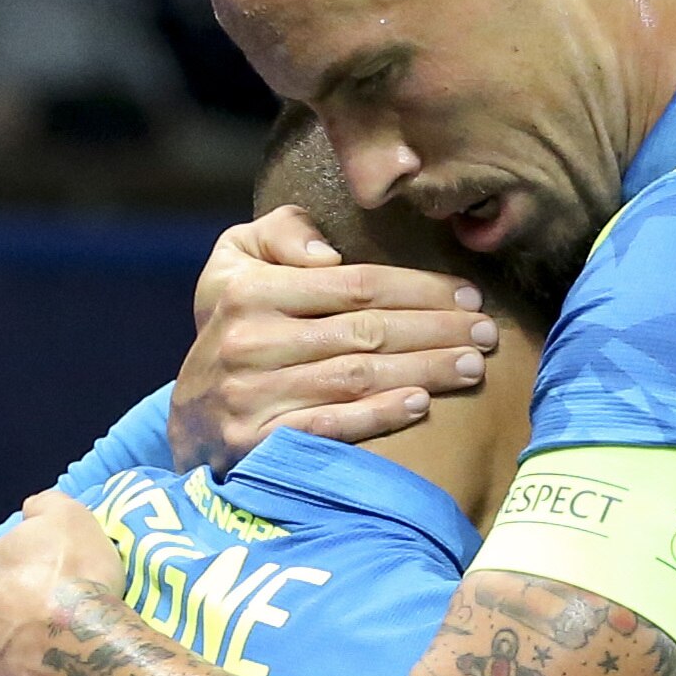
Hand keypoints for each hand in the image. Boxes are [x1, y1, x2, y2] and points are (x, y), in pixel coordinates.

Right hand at [171, 207, 498, 471]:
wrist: (188, 415)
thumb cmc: (232, 323)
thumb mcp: (235, 260)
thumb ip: (280, 232)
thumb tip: (325, 250)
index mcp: (250, 291)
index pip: (354, 285)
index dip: (418, 288)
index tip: (468, 294)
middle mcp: (250, 342)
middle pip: (366, 332)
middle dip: (436, 330)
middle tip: (487, 331)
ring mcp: (252, 396)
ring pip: (357, 378)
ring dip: (423, 371)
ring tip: (472, 365)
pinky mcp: (257, 443)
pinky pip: (330, 427)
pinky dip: (379, 416)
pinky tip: (421, 405)